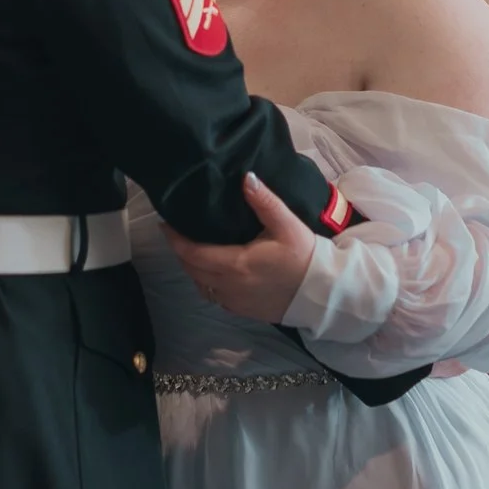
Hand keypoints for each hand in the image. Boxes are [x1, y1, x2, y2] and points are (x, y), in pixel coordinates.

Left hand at [165, 174, 317, 325]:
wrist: (322, 293)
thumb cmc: (305, 257)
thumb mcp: (287, 225)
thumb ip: (264, 201)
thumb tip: (246, 178)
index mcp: (235, 265)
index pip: (191, 253)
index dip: (175, 239)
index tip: (166, 223)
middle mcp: (228, 287)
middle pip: (191, 269)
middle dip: (180, 251)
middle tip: (176, 231)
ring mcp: (234, 302)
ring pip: (200, 284)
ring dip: (192, 267)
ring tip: (191, 247)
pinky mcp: (242, 311)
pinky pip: (213, 295)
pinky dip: (206, 281)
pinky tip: (212, 269)